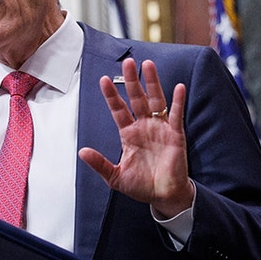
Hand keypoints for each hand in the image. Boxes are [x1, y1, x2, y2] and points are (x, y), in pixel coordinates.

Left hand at [78, 58, 194, 216]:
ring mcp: (160, 129)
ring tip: (148, 65)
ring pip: (155, 100)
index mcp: (129, 134)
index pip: (119, 110)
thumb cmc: (141, 186)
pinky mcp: (175, 135)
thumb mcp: (115, 177)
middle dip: (132, 81)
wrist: (164, 197)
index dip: (112, 96)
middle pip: (137, 98)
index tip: (104, 80)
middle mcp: (144, 127)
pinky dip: (178, 101)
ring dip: (152, 83)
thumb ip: (100, 164)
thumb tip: (82, 152)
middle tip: (128, 63)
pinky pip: (176, 115)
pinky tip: (179, 87)